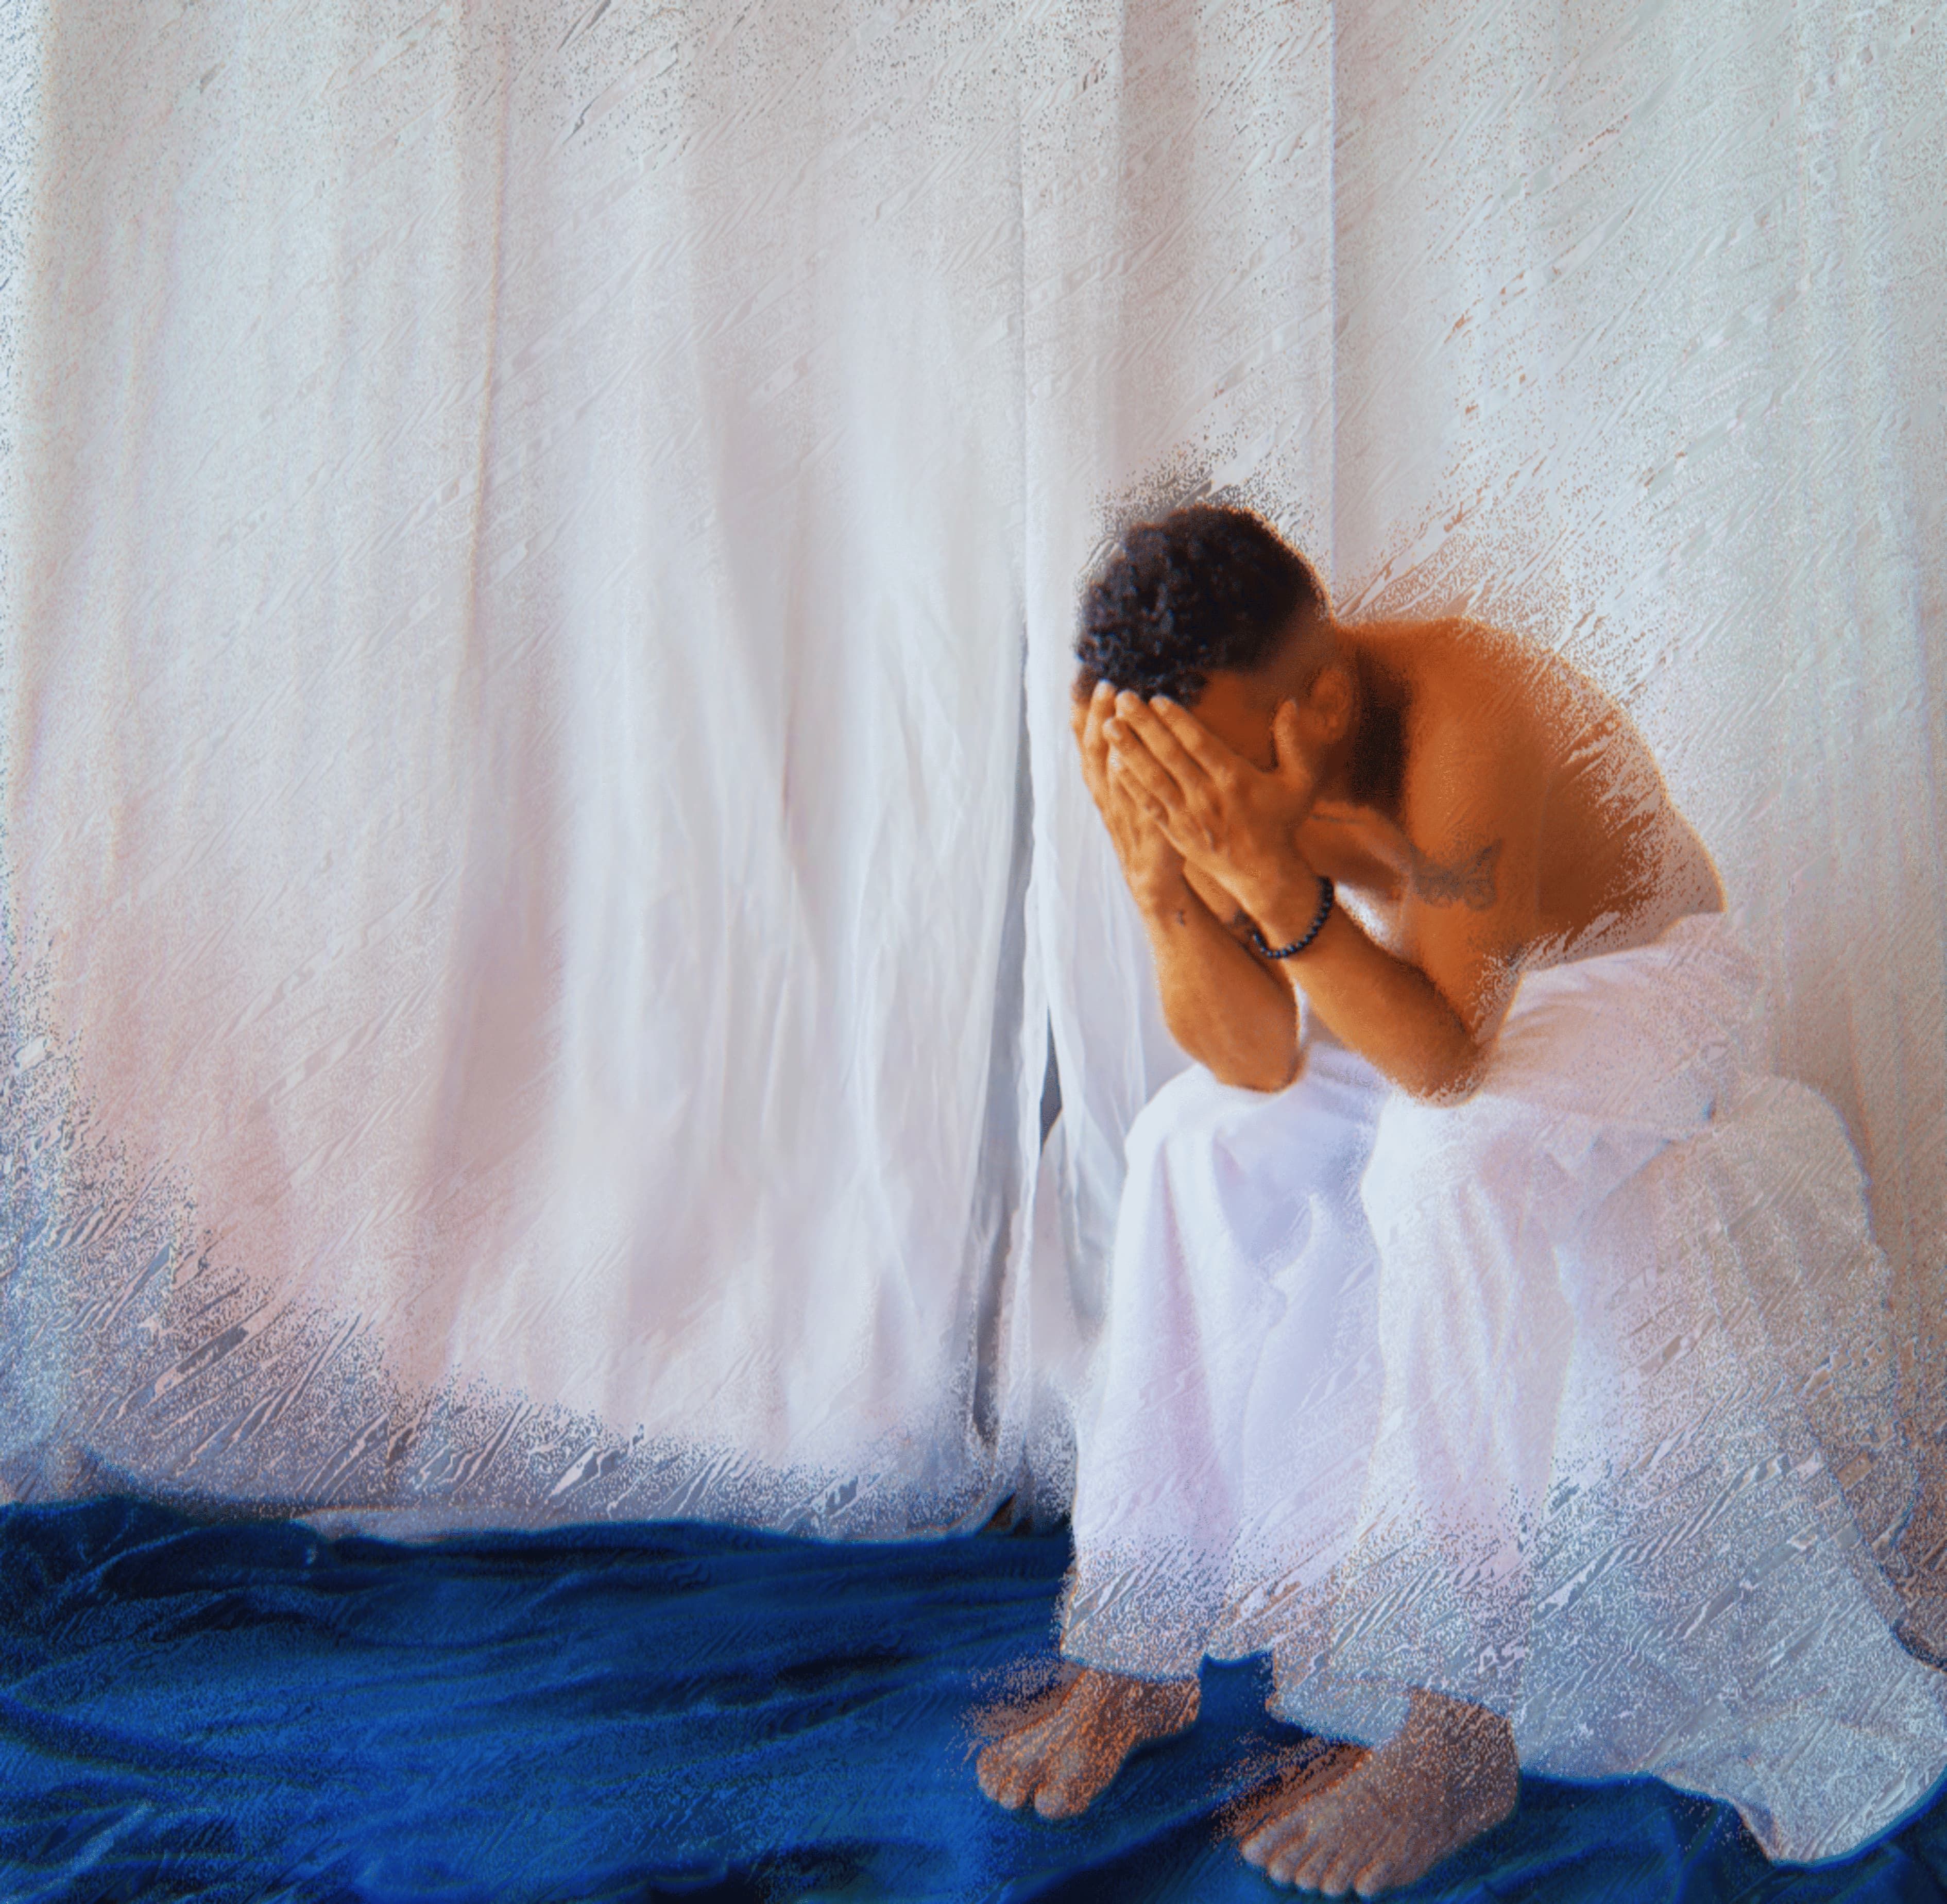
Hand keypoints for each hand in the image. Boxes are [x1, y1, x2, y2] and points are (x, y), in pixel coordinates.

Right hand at [1071, 681, 1184, 910]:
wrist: (1151, 879)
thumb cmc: (1143, 828)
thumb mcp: (1127, 793)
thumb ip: (1123, 761)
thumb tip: (1119, 722)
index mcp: (1104, 786)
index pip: (1091, 744)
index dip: (1088, 714)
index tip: (1088, 684)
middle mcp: (1108, 796)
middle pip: (1097, 752)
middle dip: (1099, 717)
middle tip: (1105, 686)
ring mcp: (1124, 813)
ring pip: (1111, 773)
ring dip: (1111, 741)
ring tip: (1116, 711)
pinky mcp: (1147, 828)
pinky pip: (1133, 801)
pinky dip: (1125, 781)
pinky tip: (1122, 760)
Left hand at [1103, 692, 1318, 923]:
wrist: (1262, 872)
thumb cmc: (1280, 822)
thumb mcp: (1300, 784)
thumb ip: (1296, 744)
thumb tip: (1291, 703)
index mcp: (1234, 779)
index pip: (1199, 742)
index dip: (1176, 719)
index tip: (1156, 697)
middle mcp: (1207, 796)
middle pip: (1169, 755)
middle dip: (1143, 725)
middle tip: (1122, 698)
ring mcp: (1187, 815)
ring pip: (1152, 777)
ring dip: (1128, 750)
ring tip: (1108, 725)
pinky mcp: (1174, 831)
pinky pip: (1148, 804)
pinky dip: (1129, 784)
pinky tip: (1112, 763)